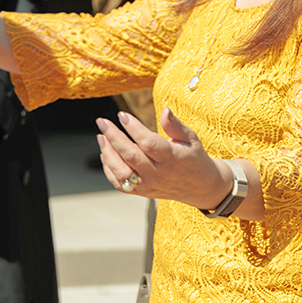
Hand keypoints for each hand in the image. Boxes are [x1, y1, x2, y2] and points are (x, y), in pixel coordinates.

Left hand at [96, 108, 229, 207]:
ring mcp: (149, 185)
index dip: (134, 129)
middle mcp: (159, 174)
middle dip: (113, 137)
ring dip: (108, 153)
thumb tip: (165, 110)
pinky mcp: (142, 192)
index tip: (122, 115)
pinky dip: (109, 170)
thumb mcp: (191, 139)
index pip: (149, 143)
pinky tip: (105, 154)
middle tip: (102, 122)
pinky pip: (120, 184)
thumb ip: (175, 125)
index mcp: (172, 158)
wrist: (200, 187)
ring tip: (101, 137)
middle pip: (131, 156)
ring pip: (122, 172)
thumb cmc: (193, 158)